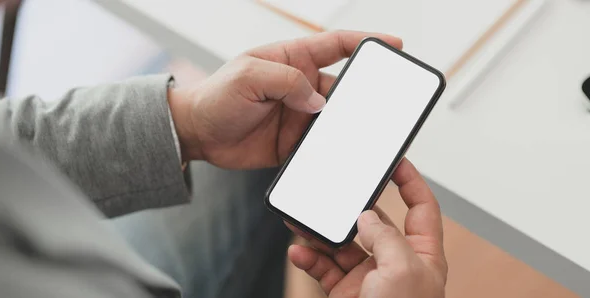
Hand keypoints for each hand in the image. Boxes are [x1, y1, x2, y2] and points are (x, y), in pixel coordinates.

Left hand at [168, 31, 401, 168]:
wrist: (197, 134)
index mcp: (293, 59)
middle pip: (344, 89)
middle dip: (367, 97)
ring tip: (368, 139)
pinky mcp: (294, 143)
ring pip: (336, 121)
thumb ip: (286, 81)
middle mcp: (301, 87)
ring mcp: (300, 115)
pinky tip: (342, 158)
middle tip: (387, 108)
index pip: (337, 46)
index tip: (394, 45)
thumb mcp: (247, 76)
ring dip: (350, 129)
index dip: (367, 42)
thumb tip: (319, 102)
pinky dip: (332, 152)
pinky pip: (320, 147)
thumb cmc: (216, 96)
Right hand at [287, 159, 447, 297]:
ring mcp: (369, 277)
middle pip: (374, 222)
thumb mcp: (402, 271)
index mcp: (422, 255)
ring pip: (343, 243)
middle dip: (352, 208)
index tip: (396, 161)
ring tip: (304, 222)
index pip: (421, 208)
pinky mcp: (346, 292)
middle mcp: (395, 263)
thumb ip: (386, 236)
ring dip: (322, 232)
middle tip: (334, 193)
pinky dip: (309, 257)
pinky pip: (324, 267)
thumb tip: (368, 216)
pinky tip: (298, 250)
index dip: (411, 182)